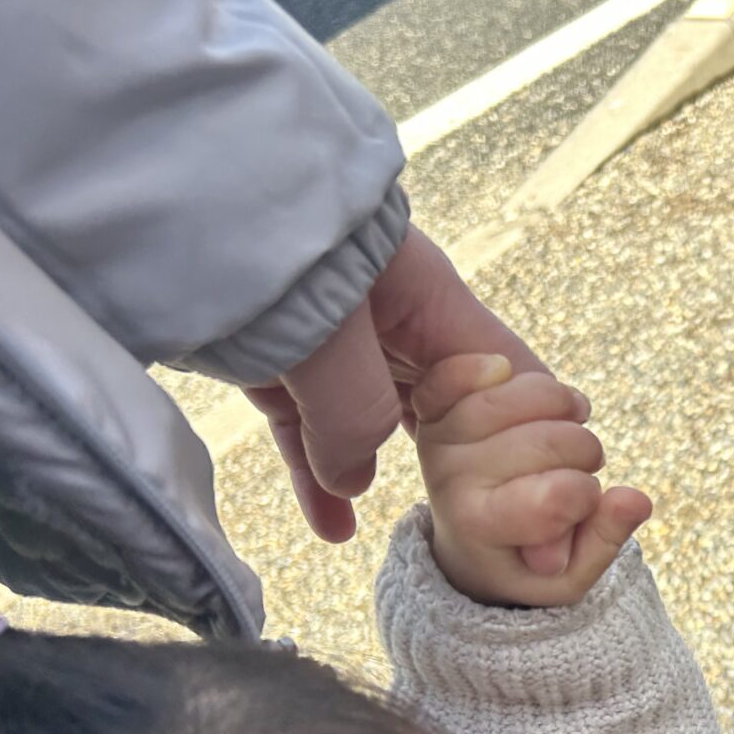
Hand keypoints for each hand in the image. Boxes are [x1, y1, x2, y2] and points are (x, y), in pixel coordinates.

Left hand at [244, 226, 572, 556]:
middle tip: (502, 538)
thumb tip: (353, 484)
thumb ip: (354, 414)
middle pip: (451, 410)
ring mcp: (336, 343)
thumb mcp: (327, 336)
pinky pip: (310, 432)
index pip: (508, 378)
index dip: (535, 437)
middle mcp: (393, 322)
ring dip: (394, 482)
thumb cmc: (265, 245)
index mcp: (429, 301)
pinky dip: (320, 478)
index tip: (556, 495)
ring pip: (377, 428)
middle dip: (474, 474)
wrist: (177, 195)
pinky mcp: (279, 362)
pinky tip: (332, 528)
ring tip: (428, 538)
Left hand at [411, 353, 650, 607]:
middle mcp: (452, 480)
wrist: (468, 540)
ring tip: (568, 426)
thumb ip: (605, 540)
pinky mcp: (438, 404)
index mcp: (481, 526)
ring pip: (527, 395)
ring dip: (566, 406)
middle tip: (580, 468)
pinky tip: (536, 390)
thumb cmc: (524, 558)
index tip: (584, 506)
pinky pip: (469, 369)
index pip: (554, 497)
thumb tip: (635, 499)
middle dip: (586, 453)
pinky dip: (509, 371)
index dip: (586, 497)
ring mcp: (442, 438)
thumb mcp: (569, 575)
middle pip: (550, 441)